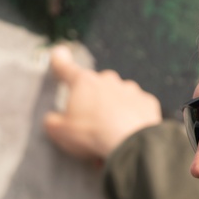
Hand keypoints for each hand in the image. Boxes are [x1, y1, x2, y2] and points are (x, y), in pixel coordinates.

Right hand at [43, 45, 161, 163]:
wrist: (130, 143)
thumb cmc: (93, 135)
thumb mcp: (60, 132)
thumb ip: (52, 122)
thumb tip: (52, 120)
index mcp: (82, 82)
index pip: (65, 68)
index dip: (59, 62)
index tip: (59, 55)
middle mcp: (107, 80)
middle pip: (94, 87)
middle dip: (90, 102)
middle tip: (88, 125)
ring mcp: (129, 89)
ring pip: (116, 97)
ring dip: (111, 111)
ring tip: (108, 134)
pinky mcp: (146, 102)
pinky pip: (135, 108)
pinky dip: (130, 118)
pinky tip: (126, 133)